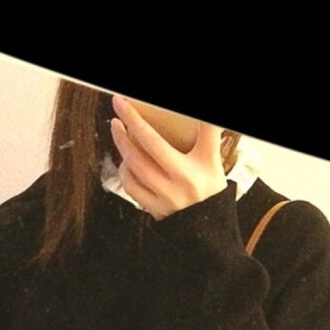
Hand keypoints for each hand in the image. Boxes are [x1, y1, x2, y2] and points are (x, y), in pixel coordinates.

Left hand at [110, 96, 227, 220]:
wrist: (209, 225)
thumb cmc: (210, 187)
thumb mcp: (212, 158)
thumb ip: (209, 131)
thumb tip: (199, 114)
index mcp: (185, 172)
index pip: (153, 141)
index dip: (134, 120)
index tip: (121, 103)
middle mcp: (170, 188)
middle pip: (136, 158)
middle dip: (122, 137)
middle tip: (116, 120)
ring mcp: (160, 201)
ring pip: (131, 174)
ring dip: (123, 154)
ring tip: (123, 140)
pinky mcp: (153, 211)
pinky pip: (132, 190)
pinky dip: (126, 174)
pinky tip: (128, 163)